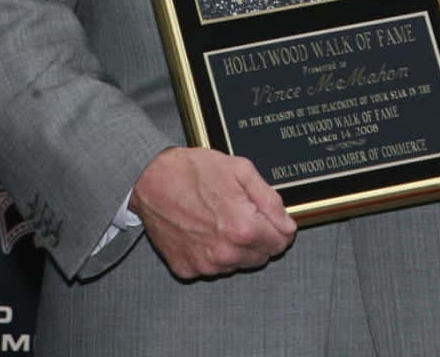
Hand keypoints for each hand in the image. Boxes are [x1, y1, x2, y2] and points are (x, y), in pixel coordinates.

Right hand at [129, 147, 295, 279]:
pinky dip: (212, 252)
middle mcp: (226, 253)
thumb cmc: (193, 171)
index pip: (281, 243)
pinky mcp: (187, 269)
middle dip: (259, 236)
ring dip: (236, 246)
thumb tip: (287, 224)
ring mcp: (205, 265)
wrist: (151, 179)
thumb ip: (270, 199)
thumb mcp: (240, 170)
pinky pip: (212, 267)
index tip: (271, 217)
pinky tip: (203, 228)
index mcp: (243, 229)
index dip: (279, 227)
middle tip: (242, 212)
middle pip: (262, 256)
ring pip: (238, 263)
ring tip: (219, 217)